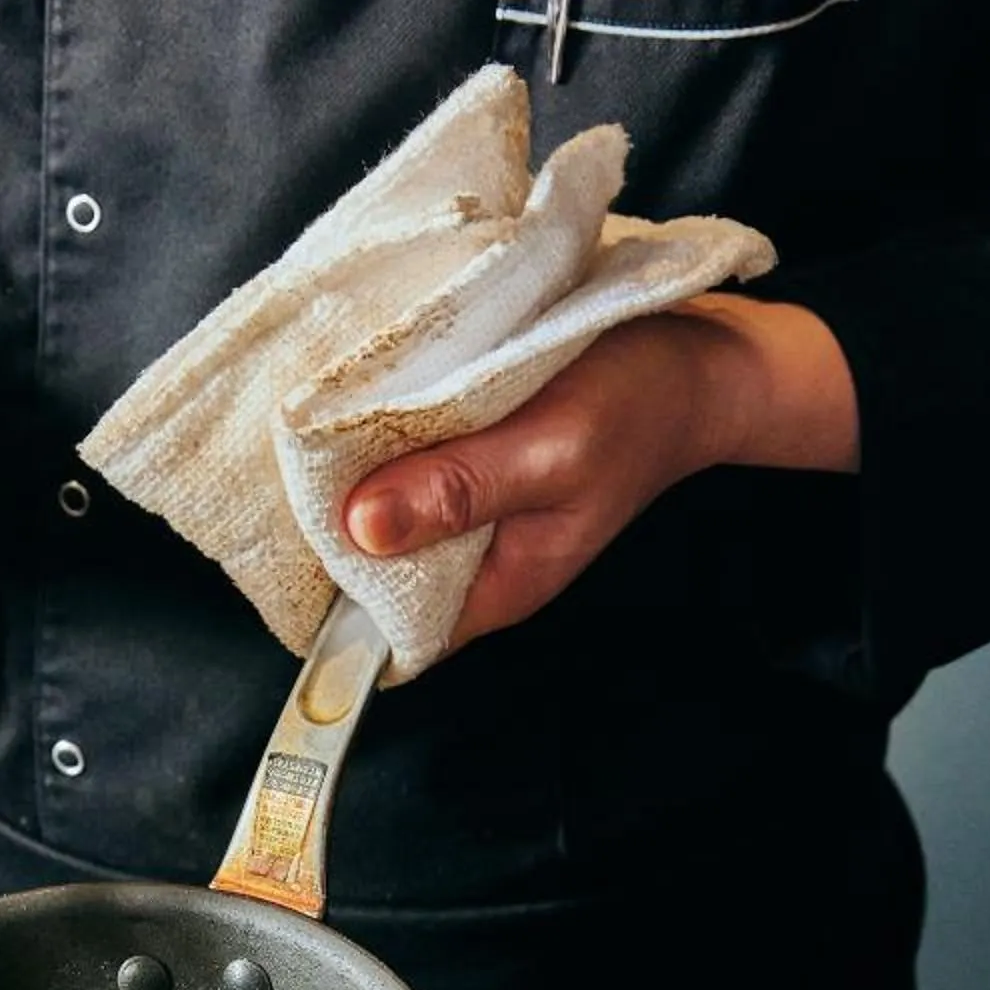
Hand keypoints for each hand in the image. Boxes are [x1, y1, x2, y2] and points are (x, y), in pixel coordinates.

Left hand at [340, 295, 858, 652]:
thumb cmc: (638, 406)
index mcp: (496, 586)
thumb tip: (360, 528)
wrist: (696, 359)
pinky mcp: (468, 471)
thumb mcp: (552, 448)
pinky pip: (404, 470)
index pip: (386, 630)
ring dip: (351, 474)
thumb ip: (462, 490)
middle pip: (371, 570)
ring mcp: (471, 518)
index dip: (334, 590)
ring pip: (382, 515)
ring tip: (317, 423)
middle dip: (329, 523)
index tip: (293, 530)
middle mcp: (474, 563)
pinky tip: (361, 405)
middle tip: (294, 456)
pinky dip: (380, 441)